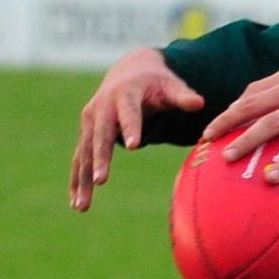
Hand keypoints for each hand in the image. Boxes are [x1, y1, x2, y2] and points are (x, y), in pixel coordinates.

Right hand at [70, 48, 203, 211]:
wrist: (129, 73)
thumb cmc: (156, 83)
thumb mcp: (171, 85)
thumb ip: (184, 96)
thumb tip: (200, 103)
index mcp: (125, 93)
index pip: (129, 112)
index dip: (131, 127)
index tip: (134, 146)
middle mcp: (103, 106)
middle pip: (101, 135)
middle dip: (100, 158)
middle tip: (101, 181)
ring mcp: (91, 120)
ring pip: (85, 151)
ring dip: (83, 178)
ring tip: (83, 206)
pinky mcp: (86, 132)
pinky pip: (80, 158)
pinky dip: (77, 179)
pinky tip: (77, 202)